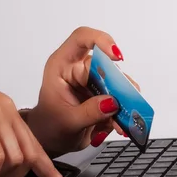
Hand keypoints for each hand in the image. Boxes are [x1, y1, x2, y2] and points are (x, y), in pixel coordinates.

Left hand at [25, 27, 140, 157]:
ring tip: (121, 122)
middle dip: (119, 85)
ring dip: (123, 102)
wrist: (50, 137)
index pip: (81, 39)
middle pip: (106, 65)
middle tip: (126, 104)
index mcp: (61, 66)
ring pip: (117, 82)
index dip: (101, 41)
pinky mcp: (103, 93)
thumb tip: (112, 103)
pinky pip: (119, 97)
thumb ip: (89, 112)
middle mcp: (78, 69)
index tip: (115, 57)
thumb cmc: (50, 125)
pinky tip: (118, 125)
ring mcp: (92, 80)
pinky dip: (122, 112)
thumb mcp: (66, 122)